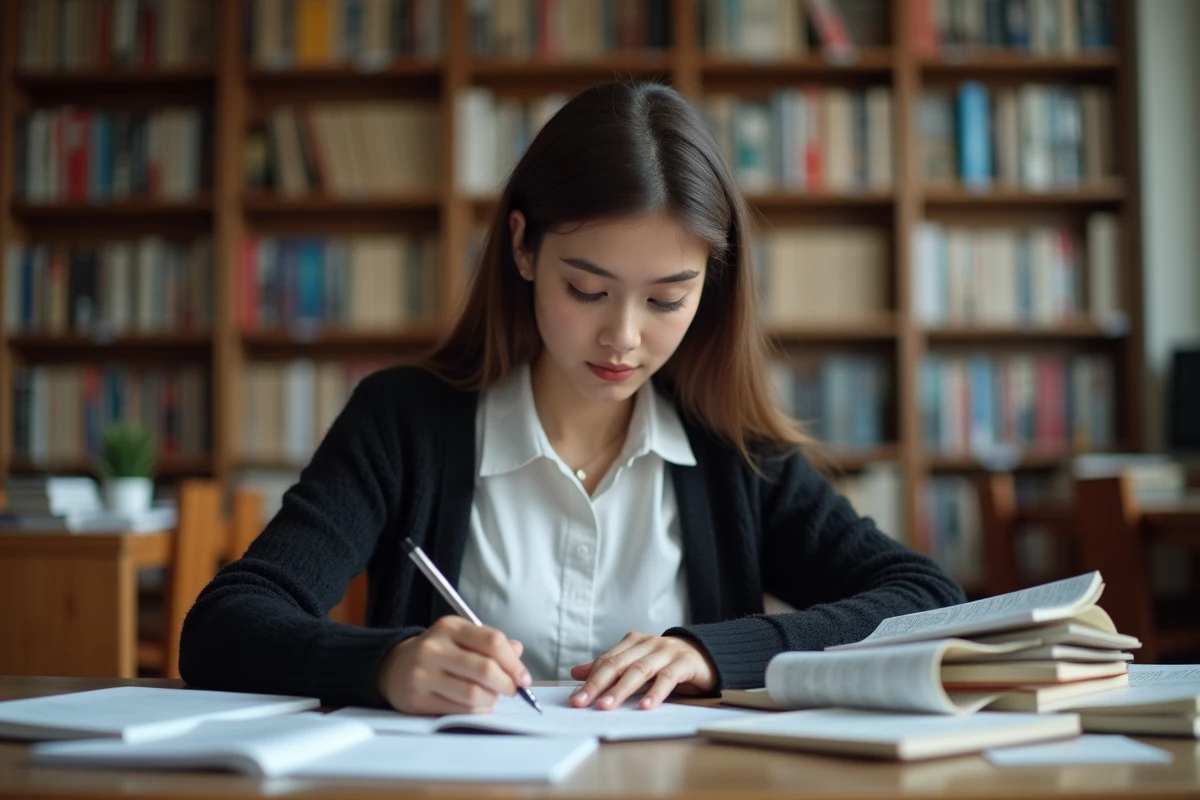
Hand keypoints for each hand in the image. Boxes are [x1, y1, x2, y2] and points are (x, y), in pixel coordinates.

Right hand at [378, 616, 530, 714]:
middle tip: (512, 690)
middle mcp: (434, 648)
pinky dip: (476, 711)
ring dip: (491, 700)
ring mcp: (424, 674)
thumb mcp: (461, 637)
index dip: (514, 663)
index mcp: (450, 627)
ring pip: (474, 694)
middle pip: (485, 669)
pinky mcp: (418, 699)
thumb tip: (518, 652)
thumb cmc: (437, 652)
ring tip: (491, 697)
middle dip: (507, 684)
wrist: (394, 667)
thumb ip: (490, 643)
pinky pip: (459, 711)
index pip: (492, 641)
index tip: (523, 677)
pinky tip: (476, 706)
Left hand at [568, 632, 716, 710]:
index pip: (607, 660)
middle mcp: (648, 644)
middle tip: (583, 702)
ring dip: (622, 689)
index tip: (576, 698)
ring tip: (607, 706)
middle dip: (598, 684)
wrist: (707, 654)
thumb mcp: (637, 663)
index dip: (590, 679)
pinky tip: (645, 706)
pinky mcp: (685, 663)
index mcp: (633, 642)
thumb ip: (609, 668)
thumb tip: (576, 673)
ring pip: (640, 670)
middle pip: (618, 664)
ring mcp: (667, 652)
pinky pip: (667, 677)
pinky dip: (655, 692)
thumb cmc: (667, 662)